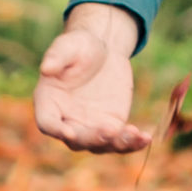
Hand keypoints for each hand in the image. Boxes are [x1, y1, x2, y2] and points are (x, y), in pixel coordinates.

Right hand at [34, 3, 151, 152]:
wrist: (105, 50)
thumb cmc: (80, 46)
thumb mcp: (68, 45)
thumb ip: (57, 56)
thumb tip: (45, 68)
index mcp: (49, 103)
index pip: (47, 124)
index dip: (56, 130)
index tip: (69, 133)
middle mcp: (67, 121)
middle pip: (76, 140)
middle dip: (93, 138)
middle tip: (110, 130)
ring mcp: (90, 127)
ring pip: (101, 145)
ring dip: (117, 144)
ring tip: (134, 134)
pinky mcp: (112, 126)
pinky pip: (121, 141)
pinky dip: (133, 143)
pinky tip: (145, 138)